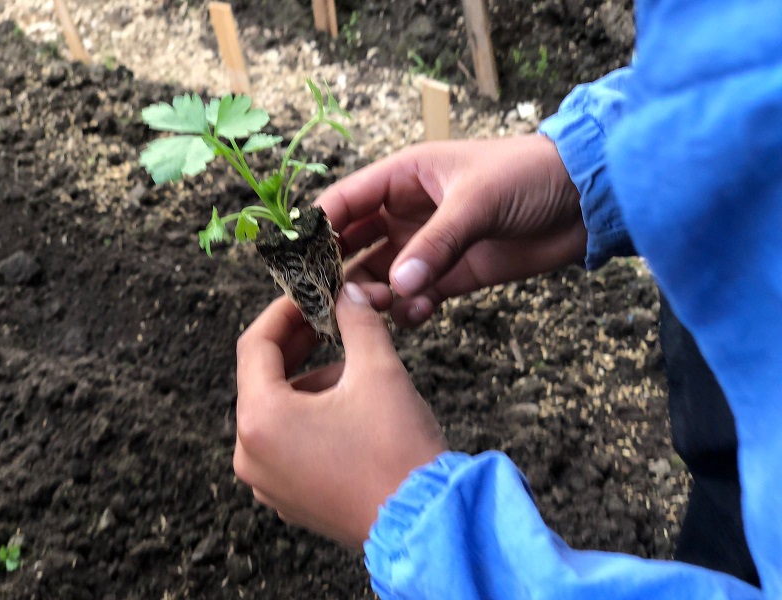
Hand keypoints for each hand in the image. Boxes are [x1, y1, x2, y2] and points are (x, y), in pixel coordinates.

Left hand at [233, 283, 447, 548]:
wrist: (426, 525)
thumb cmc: (397, 449)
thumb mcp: (378, 371)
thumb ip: (356, 321)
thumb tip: (347, 292)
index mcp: (261, 420)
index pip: (256, 345)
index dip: (284, 311)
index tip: (310, 294)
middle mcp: (251, 455)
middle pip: (265, 379)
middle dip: (302, 345)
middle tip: (335, 319)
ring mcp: (268, 482)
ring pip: (280, 410)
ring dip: (313, 382)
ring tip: (358, 373)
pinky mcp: (289, 499)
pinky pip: (288, 442)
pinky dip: (312, 416)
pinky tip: (352, 410)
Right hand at [317, 134, 584, 325]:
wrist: (584, 201)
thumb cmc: (528, 177)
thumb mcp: (476, 201)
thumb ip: (435, 243)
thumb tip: (395, 286)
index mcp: (403, 178)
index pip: (344, 202)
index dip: (316, 229)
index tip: (295, 262)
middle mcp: (407, 213)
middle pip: (354, 244)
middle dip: (339, 270)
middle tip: (328, 300)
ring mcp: (429, 246)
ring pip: (382, 275)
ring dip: (375, 295)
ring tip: (379, 309)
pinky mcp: (454, 274)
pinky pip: (418, 296)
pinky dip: (412, 308)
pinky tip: (418, 313)